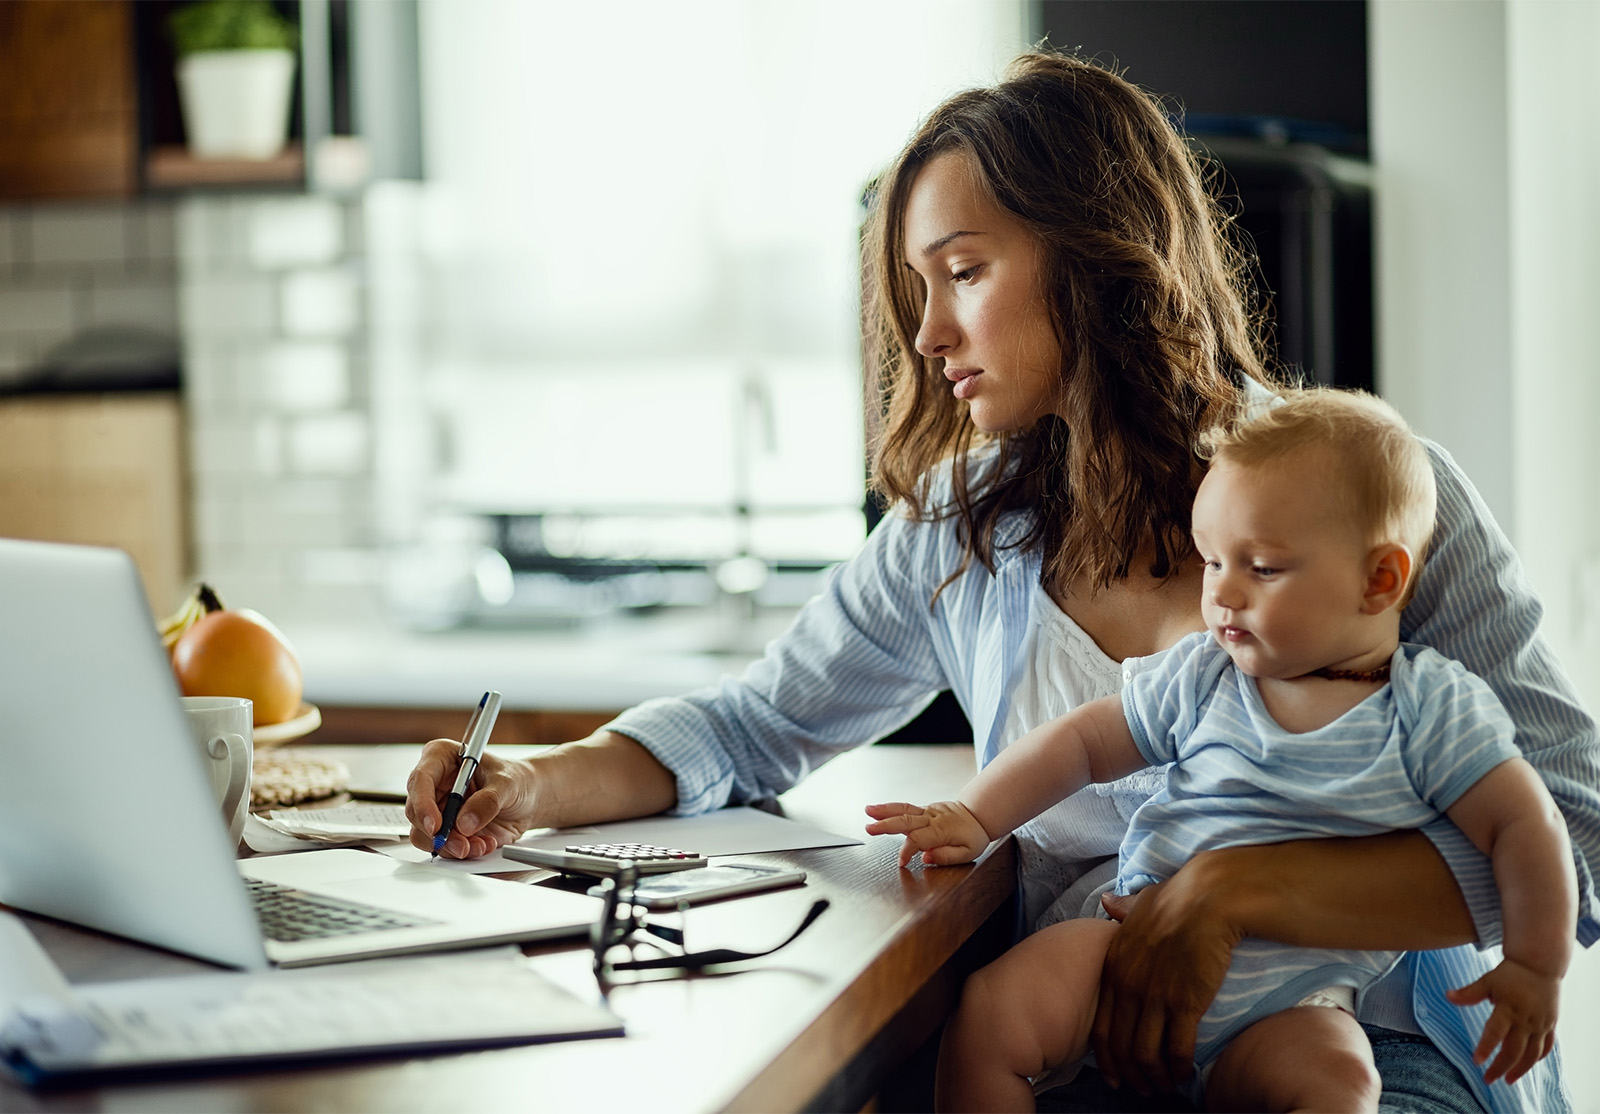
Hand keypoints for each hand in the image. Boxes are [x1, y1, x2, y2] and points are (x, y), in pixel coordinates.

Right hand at [405, 737, 539, 858]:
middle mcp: (434, 783)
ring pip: (425, 834)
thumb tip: (464, 823)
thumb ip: (488, 801)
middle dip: (439, 833)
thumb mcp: (508, 784)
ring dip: (451, 845)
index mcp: (442, 757)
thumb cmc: (517, 779)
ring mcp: (438, 807)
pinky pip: (441, 846)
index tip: (436, 825)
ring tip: (479, 844)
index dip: (424, 804)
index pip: (420, 779)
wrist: (529, 799)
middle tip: (463, 844)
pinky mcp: (446, 828)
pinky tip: (482, 844)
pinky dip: (460, 851)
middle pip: (416, 812)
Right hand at [863, 800, 990, 867]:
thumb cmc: (973, 836)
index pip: (918, 839)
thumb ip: (947, 856)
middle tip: (869, 828)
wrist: (978, 814)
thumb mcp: (968, 853)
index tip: (902, 863)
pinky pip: (906, 808)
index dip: (907, 851)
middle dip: (886, 824)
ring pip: (904, 809)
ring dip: (885, 809)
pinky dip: (891, 808)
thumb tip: (926, 857)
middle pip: (905, 820)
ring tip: (868, 810)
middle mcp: (931, 818)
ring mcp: (927, 811)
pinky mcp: (924, 809)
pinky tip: (877, 810)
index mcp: (941, 830)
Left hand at [1091, 874, 1240, 1095]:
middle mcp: (1128, 985)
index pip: (1101, 1027)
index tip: (1115, 1075)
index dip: (1107, 1058)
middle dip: (1129, 1075)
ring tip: (1165, 1086)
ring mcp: (1154, 996)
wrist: (1208, 898)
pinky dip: (1180, 1068)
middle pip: (1121, 1047)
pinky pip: (1177, 1049)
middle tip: (1142, 1089)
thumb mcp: (1141, 904)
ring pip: (1146, 1054)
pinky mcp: (1185, 1003)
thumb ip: (1123, 910)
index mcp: (1114, 966)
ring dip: (1155, 1077)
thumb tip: (1107, 901)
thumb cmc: (1180, 897)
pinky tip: (1186, 1074)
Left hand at [1446, 959, 1560, 1084]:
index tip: (1476, 1061)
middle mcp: (1526, 1019)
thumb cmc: (1510, 973)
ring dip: (1520, 1070)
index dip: (1485, 1047)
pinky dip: (1536, 1059)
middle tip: (1487, 1079)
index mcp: (1508, 1008)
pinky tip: (1526, 1065)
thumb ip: (1470, 993)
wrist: (1540, 965)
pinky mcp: (1550, 1025)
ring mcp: (1540, 1024)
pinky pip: (1545, 1047)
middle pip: (1514, 1050)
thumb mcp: (1488, 980)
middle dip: (1500, 1067)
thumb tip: (1447, 996)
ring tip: (1508, 1080)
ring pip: (1532, 1054)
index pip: (1495, 1032)